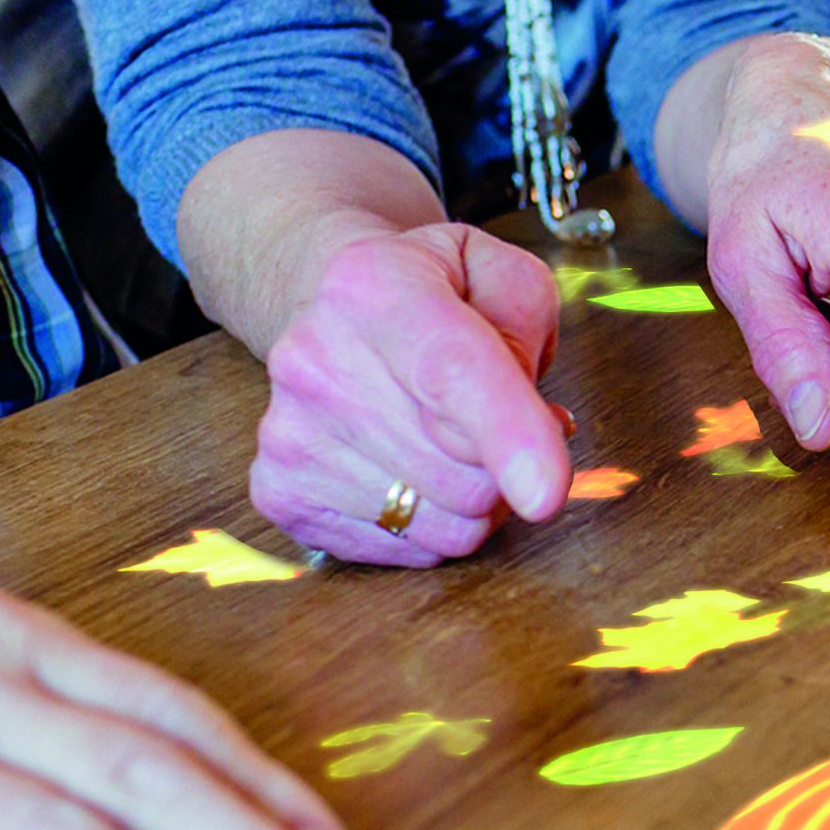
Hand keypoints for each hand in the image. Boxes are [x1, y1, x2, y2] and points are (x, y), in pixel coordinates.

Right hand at [251, 223, 570, 566]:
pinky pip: (408, 551)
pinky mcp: (283, 494)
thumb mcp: (502, 278)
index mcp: (376, 289)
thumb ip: (529, 336)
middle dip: (505, 462)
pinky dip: (432, 525)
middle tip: (486, 418)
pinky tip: (411, 470)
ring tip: (448, 441)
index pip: (453, 373)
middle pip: (466, 473)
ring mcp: (290, 433)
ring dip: (475, 499)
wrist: (331, 306)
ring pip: (446, 525)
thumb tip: (538, 431)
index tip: (546, 494)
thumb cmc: (437, 296)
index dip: (508, 436)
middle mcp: (315, 359)